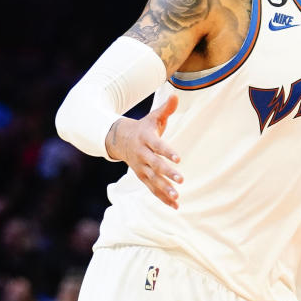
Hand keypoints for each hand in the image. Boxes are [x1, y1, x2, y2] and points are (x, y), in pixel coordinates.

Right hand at [106, 94, 182, 208]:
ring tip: (177, 197)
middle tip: (181, 180)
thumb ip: (166, 109)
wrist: (118, 139)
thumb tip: (176, 95)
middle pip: (155, 165)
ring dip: (164, 189)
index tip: (179, 158)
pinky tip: (175, 206)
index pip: (158, 146)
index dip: (167, 152)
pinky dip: (162, 198)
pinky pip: (152, 189)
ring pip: (153, 180)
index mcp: (146, 139)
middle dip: (167, 173)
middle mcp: (142, 155)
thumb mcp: (153, 117)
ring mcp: (140, 167)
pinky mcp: (141, 177)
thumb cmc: (143, 128)